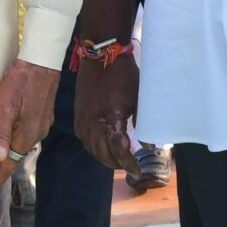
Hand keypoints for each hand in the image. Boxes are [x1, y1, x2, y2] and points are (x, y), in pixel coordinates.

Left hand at [0, 59, 59, 194]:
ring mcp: (41, 125)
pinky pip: (26, 139)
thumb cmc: (20, 81)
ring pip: (20, 148)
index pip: (9, 163)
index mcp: (26, 134)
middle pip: (15, 158)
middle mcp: (36, 133)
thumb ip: (1, 132)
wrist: (42, 61)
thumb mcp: (6, 105)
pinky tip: (8, 144)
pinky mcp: (42, 116)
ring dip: (6, 158)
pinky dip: (14, 146)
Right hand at [75, 50, 139, 173]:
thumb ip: (142, 123)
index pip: (119, 152)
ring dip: (103, 156)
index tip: (137, 171)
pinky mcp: (77, 113)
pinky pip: (82, 137)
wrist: (102, 54)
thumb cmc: (124, 75)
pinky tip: (100, 144)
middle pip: (102, 154)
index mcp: (110, 120)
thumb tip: (149, 145)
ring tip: (116, 158)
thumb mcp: (139, 99)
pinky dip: (91, 145)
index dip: (128, 164)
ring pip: (90, 148)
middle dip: (116, 163)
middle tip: (128, 166)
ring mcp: (82, 119)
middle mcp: (93, 123)